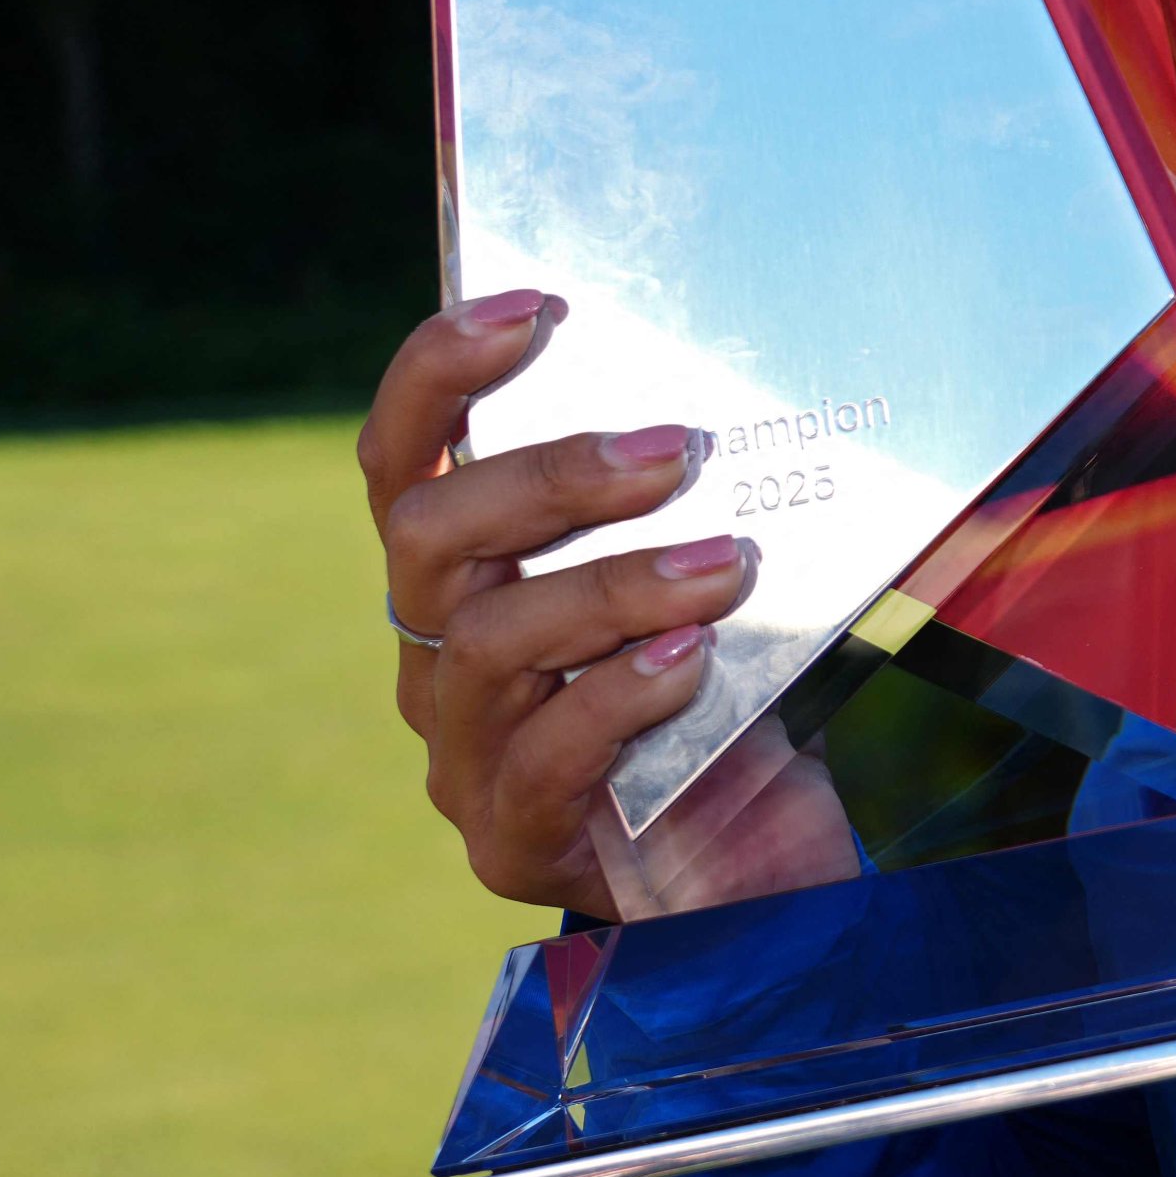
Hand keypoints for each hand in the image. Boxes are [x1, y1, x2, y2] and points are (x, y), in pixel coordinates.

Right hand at [358, 289, 848, 915]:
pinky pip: (543, 756)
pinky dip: (619, 696)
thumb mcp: (711, 581)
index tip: (536, 307)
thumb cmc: (730, 702)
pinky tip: (693, 663)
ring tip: (726, 567)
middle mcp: (437, 653)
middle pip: (429, 536)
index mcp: (464, 573)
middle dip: (551, 477)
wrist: (758, 870)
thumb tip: (773, 375)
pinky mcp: (513, 840)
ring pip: (487, 641)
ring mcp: (464, 753)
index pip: (403, 456)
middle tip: (674, 449)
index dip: (440, 372)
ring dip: (612, 587)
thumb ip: (703, 499)